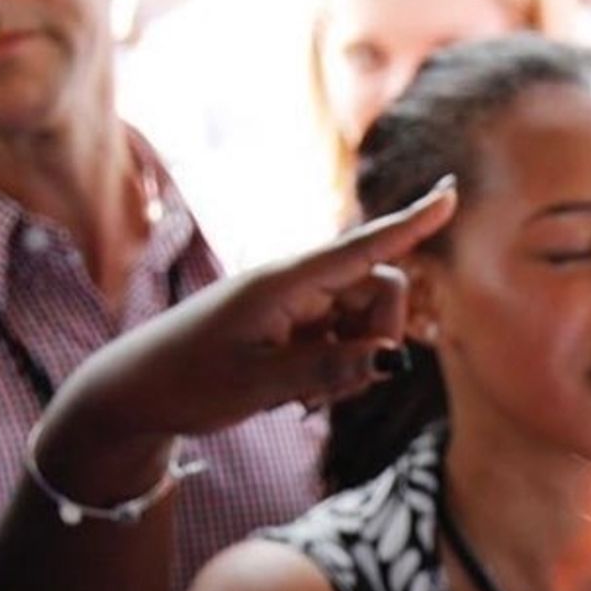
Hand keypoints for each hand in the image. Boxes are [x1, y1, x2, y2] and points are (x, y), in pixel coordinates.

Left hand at [32, 179, 458, 493]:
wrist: (139, 393)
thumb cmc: (189, 381)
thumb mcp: (260, 384)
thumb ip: (330, 370)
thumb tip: (394, 359)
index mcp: (282, 283)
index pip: (360, 248)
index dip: (410, 224)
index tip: (451, 191)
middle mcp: (296, 286)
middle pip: (378, 291)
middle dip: (381, 338)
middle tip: (340, 388)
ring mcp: (297, 307)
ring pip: (366, 324)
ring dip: (355, 366)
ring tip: (305, 399)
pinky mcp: (295, 329)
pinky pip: (345, 344)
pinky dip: (338, 373)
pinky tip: (300, 397)